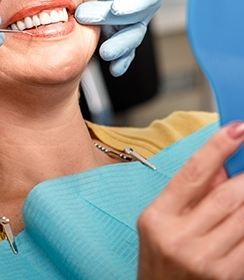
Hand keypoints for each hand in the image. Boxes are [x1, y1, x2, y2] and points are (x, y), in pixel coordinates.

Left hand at [75, 0, 167, 75]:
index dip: (135, 2)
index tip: (117, 8)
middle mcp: (143, 1)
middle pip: (136, 19)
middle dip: (116, 24)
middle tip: (86, 18)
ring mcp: (130, 18)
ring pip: (131, 37)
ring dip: (121, 48)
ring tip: (106, 55)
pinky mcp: (116, 29)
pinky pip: (123, 47)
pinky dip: (122, 60)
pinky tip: (114, 69)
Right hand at [137, 122, 243, 279]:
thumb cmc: (159, 258)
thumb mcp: (163, 219)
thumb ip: (191, 191)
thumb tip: (222, 164)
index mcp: (157, 216)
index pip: (193, 172)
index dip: (218, 147)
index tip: (237, 128)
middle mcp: (179, 237)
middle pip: (227, 194)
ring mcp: (204, 259)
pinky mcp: (224, 276)